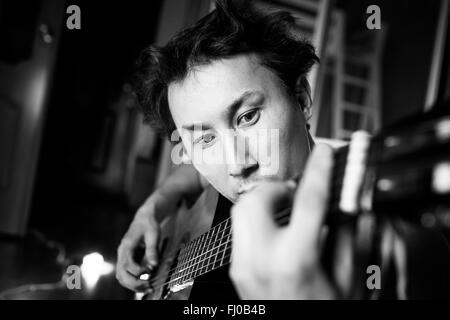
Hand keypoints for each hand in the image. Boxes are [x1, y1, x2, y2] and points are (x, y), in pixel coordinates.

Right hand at [116, 204, 159, 292]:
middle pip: (121, 273)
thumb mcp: (153, 235)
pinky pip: (125, 274)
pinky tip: (143, 284)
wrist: (144, 218)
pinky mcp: (126, 259)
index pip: (127, 263)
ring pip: (121, 276)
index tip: (149, 272)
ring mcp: (122, 256)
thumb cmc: (149, 225)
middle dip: (133, 283)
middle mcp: (122, 252)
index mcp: (127, 245)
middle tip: (148, 286)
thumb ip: (152, 250)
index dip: (137, 271)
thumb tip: (153, 265)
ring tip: (147, 288)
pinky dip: (132, 281)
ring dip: (132, 285)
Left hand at [229, 144, 340, 298]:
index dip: (319, 169)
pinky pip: (241, 232)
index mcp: (294, 259)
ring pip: (241, 211)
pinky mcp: (237, 271)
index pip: (308, 199)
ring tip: (286, 208)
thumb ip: (345, 237)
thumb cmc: (323, 311)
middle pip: (256, 199)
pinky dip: (257, 221)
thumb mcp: (346, 278)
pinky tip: (276, 229)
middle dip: (277, 186)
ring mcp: (243, 266)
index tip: (324, 152)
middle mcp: (261, 259)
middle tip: (296, 191)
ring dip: (264, 201)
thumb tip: (343, 206)